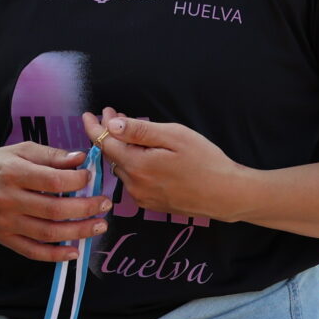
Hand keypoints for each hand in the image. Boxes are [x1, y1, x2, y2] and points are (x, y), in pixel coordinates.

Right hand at [0, 142, 112, 261]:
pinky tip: (74, 251)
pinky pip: (33, 251)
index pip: (54, 181)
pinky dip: (55, 255)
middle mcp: (8, 199)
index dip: (78, 181)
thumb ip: (50, 155)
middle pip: (55, 210)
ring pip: (48, 233)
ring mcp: (5, 222)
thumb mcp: (18, 151)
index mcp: (12, 173)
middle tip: (104, 204)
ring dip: (79, 232)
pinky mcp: (4, 238)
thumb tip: (81, 159)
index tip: (90, 178)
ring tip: (99, 226)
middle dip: (86, 208)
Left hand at [86, 109, 243, 224]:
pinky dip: (134, 166)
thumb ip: (139, 131)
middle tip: (117, 115)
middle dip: (111, 134)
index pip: (104, 143)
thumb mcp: (174, 137)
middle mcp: (134, 185)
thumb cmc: (206, 161)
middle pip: (112, 155)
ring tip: (133, 134)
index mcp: (137, 166)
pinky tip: (146, 156)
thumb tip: (111, 125)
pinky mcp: (151, 204)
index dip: (95, 126)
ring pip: (123, 168)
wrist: (229, 195)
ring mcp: (142, 197)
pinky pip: (134, 181)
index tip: (89, 114)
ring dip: (123, 150)